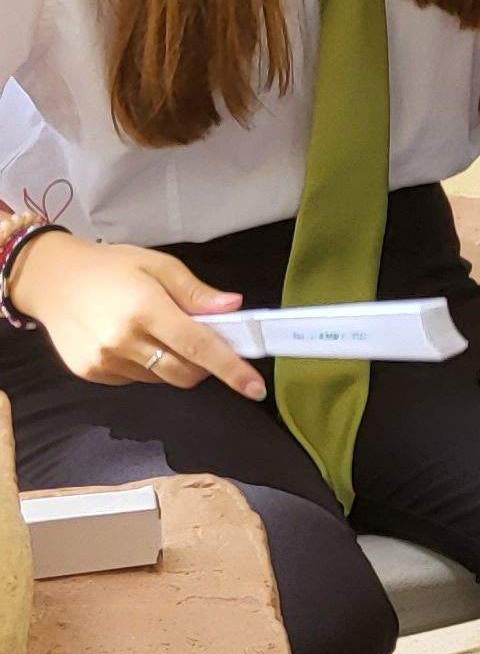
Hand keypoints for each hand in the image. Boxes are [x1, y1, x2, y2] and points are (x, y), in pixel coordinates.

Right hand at [13, 232, 268, 400]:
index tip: (256, 388)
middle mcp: (123, 341)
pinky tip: (131, 341)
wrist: (49, 278)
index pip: (200, 347)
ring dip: (174, 363)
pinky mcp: (90, 373)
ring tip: (157, 332)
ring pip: (161, 379)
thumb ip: (196, 292)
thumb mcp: (158, 265)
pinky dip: (147, 366)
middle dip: (205, 366)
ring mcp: (104, 361)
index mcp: (146, 309)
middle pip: (184, 374)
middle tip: (202, 341)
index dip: (231, 369)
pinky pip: (136, 380)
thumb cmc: (110, 266)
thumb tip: (233, 308)